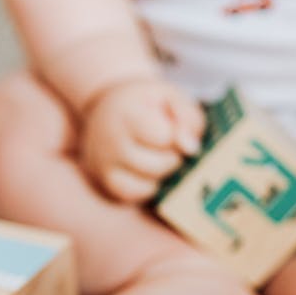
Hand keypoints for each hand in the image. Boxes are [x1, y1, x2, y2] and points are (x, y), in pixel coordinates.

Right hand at [81, 79, 204, 201]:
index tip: (172, 125)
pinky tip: (147, 169)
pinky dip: (149, 186)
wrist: (105, 113)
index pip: (166, 137)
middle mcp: (111, 141)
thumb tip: (191, 149)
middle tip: (166, 143)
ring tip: (156, 154)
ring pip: (151, 185)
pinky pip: (138, 196)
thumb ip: (189, 118)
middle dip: (173, 157)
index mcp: (127, 113)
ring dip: (163, 174)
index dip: (178, 135)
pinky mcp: (106, 184)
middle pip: (161, 165)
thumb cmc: (145, 106)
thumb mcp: (170, 98)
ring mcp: (105, 166)